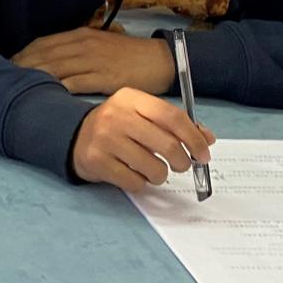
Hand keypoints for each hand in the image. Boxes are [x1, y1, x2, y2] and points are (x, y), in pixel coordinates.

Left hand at [13, 27, 175, 95]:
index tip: (9, 64)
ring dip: (35, 77)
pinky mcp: (104, 77)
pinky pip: (76, 82)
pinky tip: (46, 95)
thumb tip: (52, 60)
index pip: (43, 43)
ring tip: (18, 87)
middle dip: (23, 66)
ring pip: (56, 68)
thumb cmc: (128, 55)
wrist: (160, 60)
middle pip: (44, 55)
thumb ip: (76, 50)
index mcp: (80, 35)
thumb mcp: (99, 44)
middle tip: (5, 78)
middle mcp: (83, 45)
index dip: (24, 54)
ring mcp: (93, 60)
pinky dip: (58, 88)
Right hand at [71, 87, 215, 190]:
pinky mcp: (98, 162)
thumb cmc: (118, 126)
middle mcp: (117, 116)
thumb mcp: (142, 115)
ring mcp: (105, 139)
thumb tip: (207, 139)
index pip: (171, 116)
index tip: (204, 154)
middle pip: (168, 145)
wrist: (75, 135)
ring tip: (152, 168)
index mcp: (131, 99)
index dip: (193, 137)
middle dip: (183, 162)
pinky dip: (142, 183)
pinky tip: (133, 173)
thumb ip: (174, 124)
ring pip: (155, 169)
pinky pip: (136, 183)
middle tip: (182, 165)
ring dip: (161, 174)